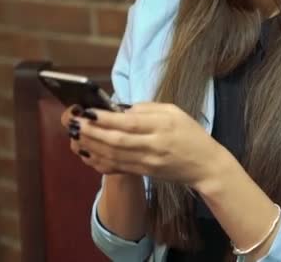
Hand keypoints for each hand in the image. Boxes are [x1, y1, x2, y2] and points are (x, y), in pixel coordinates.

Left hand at [62, 103, 226, 186]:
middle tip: (75, 123)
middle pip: (116, 140)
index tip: (88, 111)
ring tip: (76, 135)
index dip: (105, 118)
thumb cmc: (191, 134)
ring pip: (113, 155)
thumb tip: (121, 109)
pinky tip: (87, 152)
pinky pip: (118, 167)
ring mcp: (147, 161)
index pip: (129, 122)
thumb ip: (147, 108)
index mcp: (161, 126)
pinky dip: (99, 160)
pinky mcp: (144, 172)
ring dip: (91, 146)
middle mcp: (153, 145)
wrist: (205, 165)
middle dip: (92, 132)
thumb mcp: (174, 111)